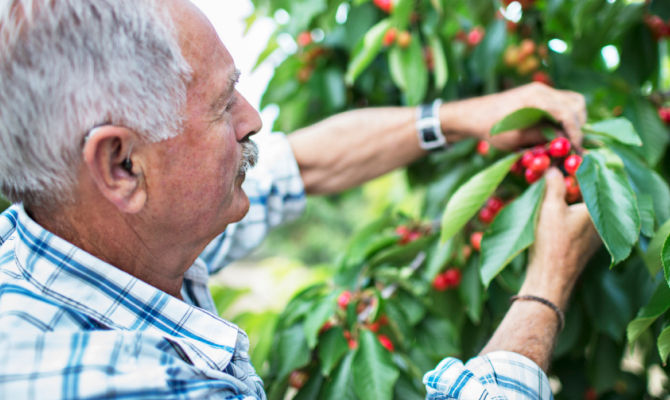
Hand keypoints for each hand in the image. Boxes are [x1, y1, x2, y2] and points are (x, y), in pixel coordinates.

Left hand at [450, 83, 586, 150]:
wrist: (474, 114)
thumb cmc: (491, 128)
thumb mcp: (517, 139)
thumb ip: (543, 138)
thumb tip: (566, 143)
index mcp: (536, 98)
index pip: (568, 114)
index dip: (575, 133)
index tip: (576, 150)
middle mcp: (542, 90)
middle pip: (576, 104)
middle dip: (578, 125)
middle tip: (572, 144)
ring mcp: (541, 90)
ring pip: (572, 101)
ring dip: (574, 119)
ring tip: (566, 138)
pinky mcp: (538, 94)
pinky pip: (562, 102)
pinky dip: (566, 115)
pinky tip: (557, 131)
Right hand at [520, 168, 600, 309]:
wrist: (550, 279)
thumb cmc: (552, 243)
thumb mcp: (550, 208)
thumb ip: (554, 184)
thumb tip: (552, 168)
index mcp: (599, 207)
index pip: (593, 175)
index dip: (578, 163)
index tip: (563, 155)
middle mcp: (603, 218)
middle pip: (589, 189)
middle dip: (571, 177)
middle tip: (553, 168)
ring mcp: (595, 231)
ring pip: (583, 203)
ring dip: (567, 193)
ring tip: (547, 184)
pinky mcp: (585, 240)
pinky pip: (579, 216)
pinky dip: (567, 208)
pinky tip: (550, 205)